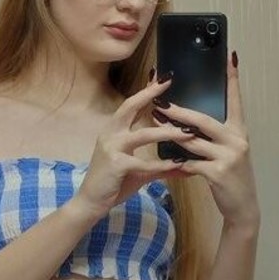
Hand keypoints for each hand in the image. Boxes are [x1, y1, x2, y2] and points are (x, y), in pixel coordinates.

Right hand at [73, 76, 191, 220]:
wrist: (91, 202)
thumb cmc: (114, 183)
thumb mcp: (140, 171)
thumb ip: (161, 166)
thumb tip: (185, 166)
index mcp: (114, 130)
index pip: (131, 105)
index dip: (146, 91)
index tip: (162, 77)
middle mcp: (111, 133)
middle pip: (130, 107)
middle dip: (150, 94)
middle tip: (167, 83)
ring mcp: (112, 147)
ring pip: (143, 135)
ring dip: (167, 133)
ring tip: (188, 133)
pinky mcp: (116, 164)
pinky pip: (143, 163)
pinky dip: (162, 165)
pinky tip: (178, 165)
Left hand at [154, 54, 258, 230]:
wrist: (243, 207)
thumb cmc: (232, 177)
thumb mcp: (228, 152)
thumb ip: (214, 137)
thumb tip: (189, 121)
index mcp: (239, 131)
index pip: (235, 100)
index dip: (232, 79)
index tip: (230, 57)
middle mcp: (236, 140)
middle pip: (203, 120)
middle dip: (179, 111)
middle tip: (160, 101)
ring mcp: (228, 156)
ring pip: (193, 140)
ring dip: (171, 133)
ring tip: (154, 124)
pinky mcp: (218, 172)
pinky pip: (191, 163)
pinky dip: (178, 162)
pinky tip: (167, 161)